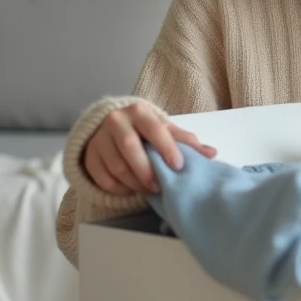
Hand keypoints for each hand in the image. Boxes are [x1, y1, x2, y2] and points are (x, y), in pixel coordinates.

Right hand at [82, 101, 216, 195]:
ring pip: (117, 167)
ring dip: (135, 183)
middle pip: (130, 149)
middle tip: (160, 186)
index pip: (154, 129)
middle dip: (147, 171)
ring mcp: (99, 139)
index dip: (167, 149)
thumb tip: (211, 154)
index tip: (177, 166)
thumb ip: (185, 141)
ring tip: (148, 190)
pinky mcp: (89, 157)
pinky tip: (131, 190)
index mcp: (138, 111)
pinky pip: (104, 179)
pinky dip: (120, 189)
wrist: (110, 127)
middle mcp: (115, 121)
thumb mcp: (164, 129)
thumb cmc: (144, 130)